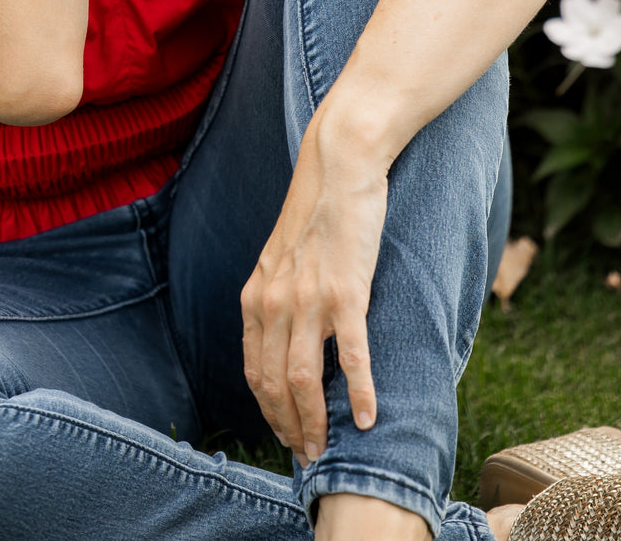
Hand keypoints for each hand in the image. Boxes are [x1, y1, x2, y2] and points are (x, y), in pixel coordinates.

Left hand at [240, 116, 386, 464]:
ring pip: (303, 379)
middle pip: (274, 384)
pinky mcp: (346, 292)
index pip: (254, 370)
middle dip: (289, 427)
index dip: (268, 409)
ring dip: (315, 422)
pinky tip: (367, 418)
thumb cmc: (316, 212)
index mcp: (257, 295)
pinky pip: (350, 356)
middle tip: (308, 454)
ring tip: (328, 448)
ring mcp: (309, 299)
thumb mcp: (282, 258)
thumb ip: (278, 297)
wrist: (338, 167)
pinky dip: (358, 393)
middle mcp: (275, 301)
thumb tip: (285, 338)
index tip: (285, 433)